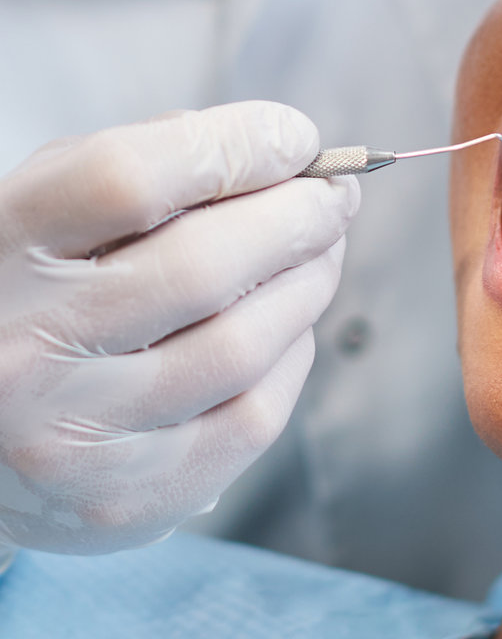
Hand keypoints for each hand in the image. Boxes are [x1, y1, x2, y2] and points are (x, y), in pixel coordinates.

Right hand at [0, 103, 357, 551]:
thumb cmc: (22, 296)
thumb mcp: (44, 207)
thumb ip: (145, 167)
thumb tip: (280, 150)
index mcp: (0, 248)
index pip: (132, 178)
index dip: (237, 146)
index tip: (294, 136)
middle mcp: (26, 349)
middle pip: (204, 265)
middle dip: (298, 217)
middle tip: (332, 195)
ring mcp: (74, 436)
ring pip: (243, 345)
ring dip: (309, 284)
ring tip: (320, 251)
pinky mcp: (125, 501)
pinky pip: (252, 418)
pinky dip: (291, 358)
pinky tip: (287, 327)